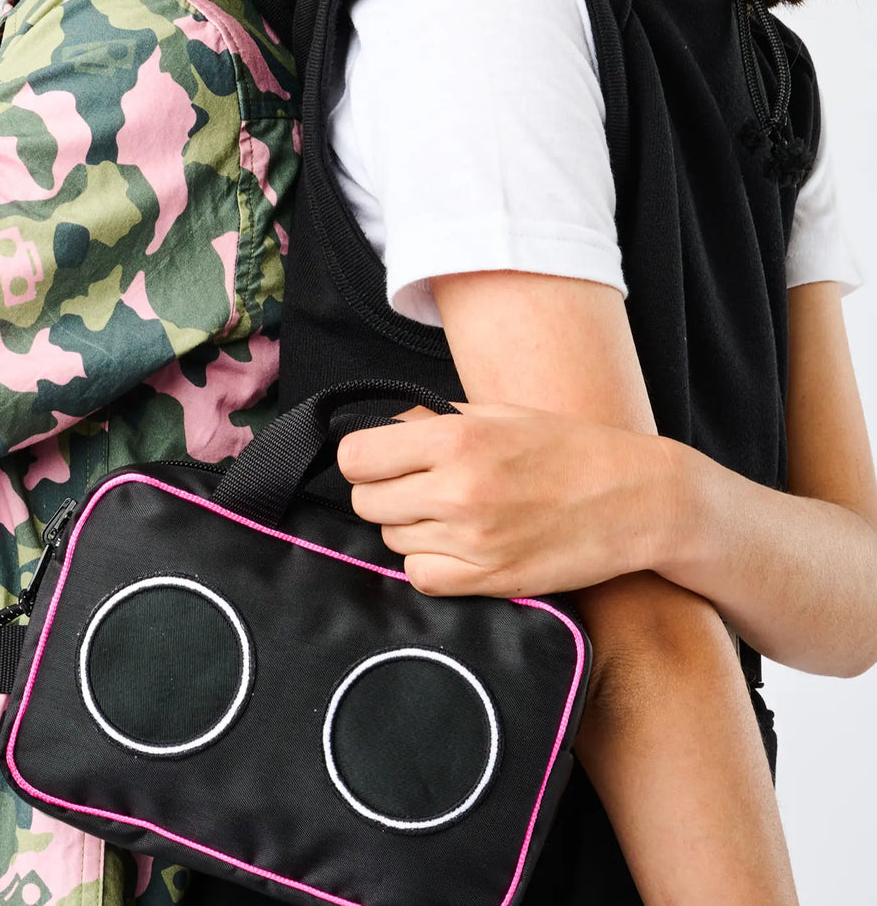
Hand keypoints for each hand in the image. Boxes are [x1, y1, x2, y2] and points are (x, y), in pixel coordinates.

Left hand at [338, 404, 678, 597]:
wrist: (636, 498)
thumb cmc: (567, 448)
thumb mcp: (497, 413)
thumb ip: (433, 422)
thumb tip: (381, 434)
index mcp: (457, 437)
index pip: (356, 457)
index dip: (364, 459)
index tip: (380, 461)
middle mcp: (458, 488)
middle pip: (366, 502)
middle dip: (384, 494)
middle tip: (418, 487)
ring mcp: (473, 539)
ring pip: (392, 541)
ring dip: (410, 528)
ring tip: (452, 513)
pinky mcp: (490, 579)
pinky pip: (420, 578)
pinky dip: (429, 564)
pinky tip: (458, 545)